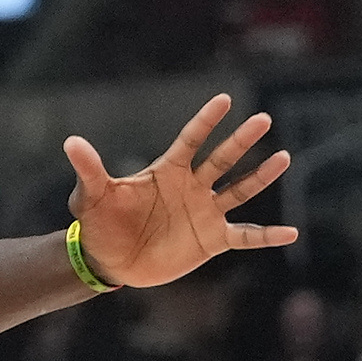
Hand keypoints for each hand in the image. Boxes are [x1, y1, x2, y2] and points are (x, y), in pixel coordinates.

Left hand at [66, 95, 295, 287]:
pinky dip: (267, 236)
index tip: (224, 100)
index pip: (191, 139)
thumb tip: (70, 142)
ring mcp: (205, 212)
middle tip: (262, 120)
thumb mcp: (91, 196)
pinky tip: (291, 233)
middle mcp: (193, 186)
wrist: (109, 260)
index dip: (206, 121)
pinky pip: (245, 236)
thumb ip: (89, 170)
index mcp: (168, 171)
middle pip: (222, 159)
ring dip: (261, 176)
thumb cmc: (100, 223)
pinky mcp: (211, 239)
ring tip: (283, 157)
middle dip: (241, 141)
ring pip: (240, 190)